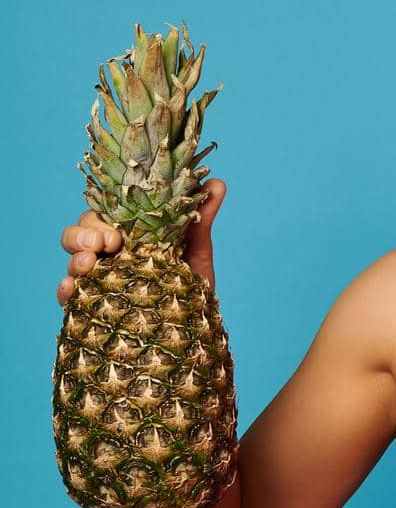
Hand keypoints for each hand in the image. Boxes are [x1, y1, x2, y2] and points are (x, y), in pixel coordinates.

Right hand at [57, 178, 226, 308]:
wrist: (195, 326)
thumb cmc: (190, 283)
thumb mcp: (197, 250)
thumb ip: (201, 217)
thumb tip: (217, 182)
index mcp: (127, 234)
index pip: (103, 214)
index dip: (102, 216)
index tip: (117, 231)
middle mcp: (108, 254)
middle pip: (80, 234)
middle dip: (82, 235)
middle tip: (103, 245)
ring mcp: (97, 279)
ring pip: (72, 261)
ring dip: (74, 259)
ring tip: (88, 264)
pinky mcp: (91, 304)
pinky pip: (70, 296)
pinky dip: (66, 290)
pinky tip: (72, 289)